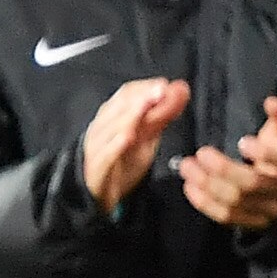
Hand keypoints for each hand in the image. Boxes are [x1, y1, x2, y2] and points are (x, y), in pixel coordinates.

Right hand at [81, 76, 189, 211]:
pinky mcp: (96, 166)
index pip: (126, 94)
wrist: (99, 192)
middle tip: (162, 91)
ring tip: (146, 105)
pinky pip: (105, 153)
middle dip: (142, 96)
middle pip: (119, 106)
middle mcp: (102, 127)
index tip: (165, 85)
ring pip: (111, 126)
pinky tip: (128, 137)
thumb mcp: (146, 138)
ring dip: (131, 114)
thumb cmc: (121, 162)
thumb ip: (162, 115)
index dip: (146, 87)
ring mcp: (97, 146)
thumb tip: (180, 91)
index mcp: (113, 117)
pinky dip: (116, 144)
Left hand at [176, 94, 276, 232]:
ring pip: (236, 202)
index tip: (242, 141)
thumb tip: (271, 102)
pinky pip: (226, 217)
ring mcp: (268, 210)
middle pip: (252, 184)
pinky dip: (204, 203)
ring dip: (207, 185)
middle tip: (200, 153)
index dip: (263, 154)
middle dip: (223, 169)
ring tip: (187, 167)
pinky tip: (190, 186)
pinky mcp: (251, 223)